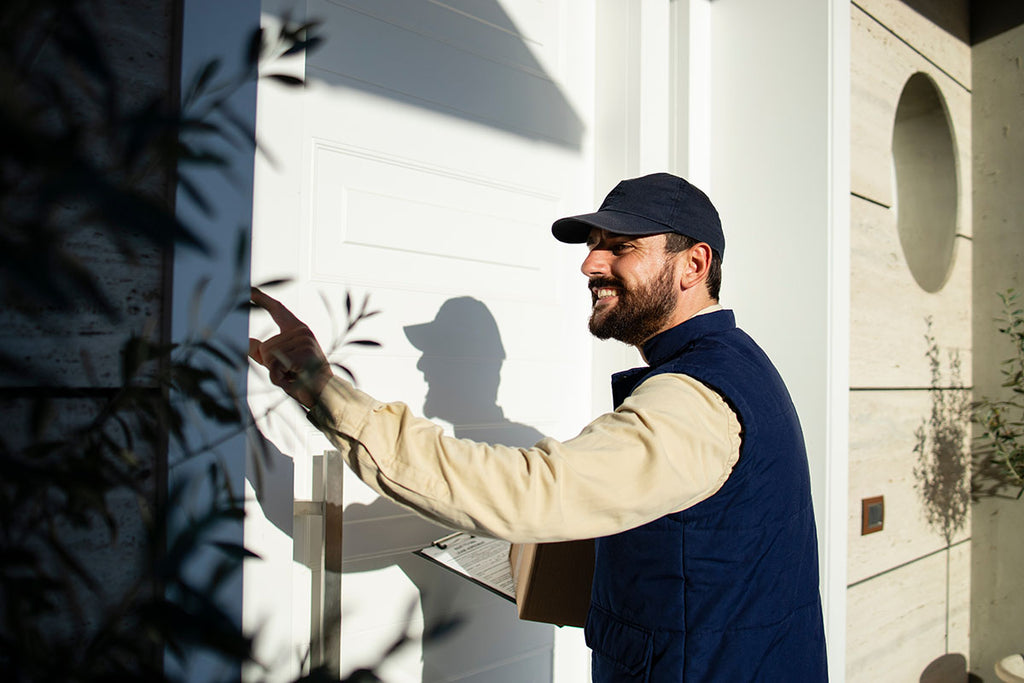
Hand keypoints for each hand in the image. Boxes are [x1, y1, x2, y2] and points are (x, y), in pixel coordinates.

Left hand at [249, 287, 331, 407]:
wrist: (325, 395)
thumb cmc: (303, 380)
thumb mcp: (280, 364)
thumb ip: (263, 353)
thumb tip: (247, 341)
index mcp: (298, 331)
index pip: (278, 310)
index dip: (262, 299)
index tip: (249, 288)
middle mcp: (302, 332)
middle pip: (266, 346)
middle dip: (270, 366)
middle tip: (290, 375)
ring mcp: (304, 341)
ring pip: (269, 356)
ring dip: (276, 374)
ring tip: (294, 378)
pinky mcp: (303, 353)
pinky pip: (275, 365)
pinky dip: (279, 378)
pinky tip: (294, 380)